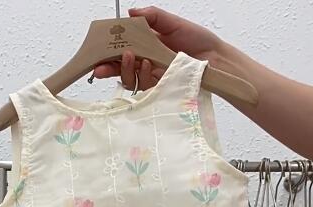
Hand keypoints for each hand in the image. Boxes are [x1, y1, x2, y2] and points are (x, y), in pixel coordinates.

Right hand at [93, 6, 223, 90]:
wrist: (214, 59)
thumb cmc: (197, 40)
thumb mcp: (171, 22)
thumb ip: (151, 16)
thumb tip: (129, 11)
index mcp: (146, 44)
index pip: (122, 47)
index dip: (108, 49)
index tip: (98, 48)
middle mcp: (146, 61)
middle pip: (120, 67)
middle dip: (107, 67)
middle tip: (100, 66)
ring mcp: (151, 76)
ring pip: (128, 78)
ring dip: (125, 69)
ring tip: (131, 56)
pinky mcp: (158, 88)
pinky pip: (142, 87)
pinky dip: (142, 75)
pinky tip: (147, 64)